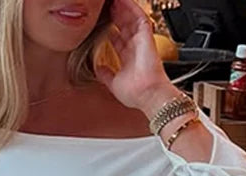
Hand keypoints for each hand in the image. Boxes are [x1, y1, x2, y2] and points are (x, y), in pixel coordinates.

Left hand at [94, 0, 180, 117]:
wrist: (148, 95)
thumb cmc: (136, 95)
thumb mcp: (113, 84)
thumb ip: (105, 75)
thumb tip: (97, 69)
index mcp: (128, 59)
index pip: (118, 40)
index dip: (110, 30)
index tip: (101, 23)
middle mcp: (135, 49)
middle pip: (124, 27)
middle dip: (115, 16)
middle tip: (106, 7)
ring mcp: (141, 42)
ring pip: (131, 20)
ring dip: (122, 9)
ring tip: (114, 1)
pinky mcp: (147, 37)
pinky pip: (140, 18)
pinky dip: (131, 8)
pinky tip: (123, 2)